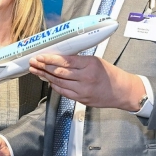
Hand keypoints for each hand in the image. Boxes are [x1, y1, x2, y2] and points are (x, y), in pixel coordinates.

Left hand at [29, 54, 144, 110]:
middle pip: (59, 72)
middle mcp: (85, 78)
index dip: (50, 59)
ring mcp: (82, 90)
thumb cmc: (109, 74)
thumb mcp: (95, 61)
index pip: (65, 61)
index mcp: (90, 65)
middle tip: (33, 62)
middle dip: (43, 67)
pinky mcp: (81, 99)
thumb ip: (78, 60)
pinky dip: (54, 85)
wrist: (121, 91)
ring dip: (45, 76)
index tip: (40, 56)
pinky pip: (63, 92)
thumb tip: (59, 58)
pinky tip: (47, 80)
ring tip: (36, 70)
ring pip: (59, 82)